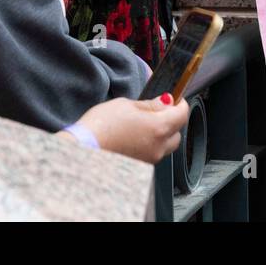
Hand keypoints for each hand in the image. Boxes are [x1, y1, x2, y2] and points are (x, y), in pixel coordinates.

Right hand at [70, 96, 189, 163]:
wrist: (83, 151)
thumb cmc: (101, 126)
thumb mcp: (126, 105)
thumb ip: (150, 105)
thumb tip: (166, 102)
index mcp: (159, 128)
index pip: (182, 115)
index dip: (180, 103)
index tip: (176, 98)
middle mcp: (158, 147)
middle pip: (176, 133)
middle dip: (171, 121)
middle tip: (158, 109)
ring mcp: (150, 160)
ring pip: (165, 146)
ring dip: (161, 134)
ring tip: (142, 124)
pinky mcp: (140, 167)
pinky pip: (152, 154)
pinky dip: (149, 145)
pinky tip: (133, 137)